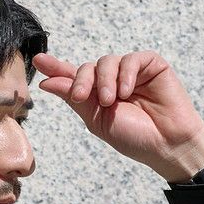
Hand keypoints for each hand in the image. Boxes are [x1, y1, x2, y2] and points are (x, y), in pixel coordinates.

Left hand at [31, 50, 203, 181]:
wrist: (165, 144)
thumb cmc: (133, 137)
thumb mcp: (98, 120)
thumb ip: (75, 99)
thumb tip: (46, 82)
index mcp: (97, 96)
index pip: (74, 78)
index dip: (56, 68)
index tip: (38, 61)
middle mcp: (112, 81)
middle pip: (88, 67)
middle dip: (81, 80)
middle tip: (83, 97)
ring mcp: (132, 72)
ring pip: (107, 61)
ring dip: (105, 81)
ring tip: (112, 101)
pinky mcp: (151, 65)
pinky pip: (131, 59)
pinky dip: (126, 74)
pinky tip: (127, 92)